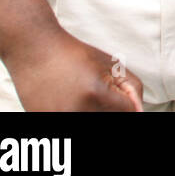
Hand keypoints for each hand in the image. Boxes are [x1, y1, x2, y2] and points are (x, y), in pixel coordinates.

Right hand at [3, 29, 143, 111]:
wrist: (34, 50)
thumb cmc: (75, 55)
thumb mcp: (111, 65)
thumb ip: (131, 89)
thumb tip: (140, 113)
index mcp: (96, 94)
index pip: (128, 113)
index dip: (127, 103)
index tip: (116, 94)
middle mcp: (76, 111)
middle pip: (108, 120)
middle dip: (109, 108)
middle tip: (93, 90)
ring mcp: (57, 119)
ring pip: (90, 122)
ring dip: (91, 111)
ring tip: (79, 93)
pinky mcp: (43, 122)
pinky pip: (69, 125)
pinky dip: (73, 112)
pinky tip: (64, 98)